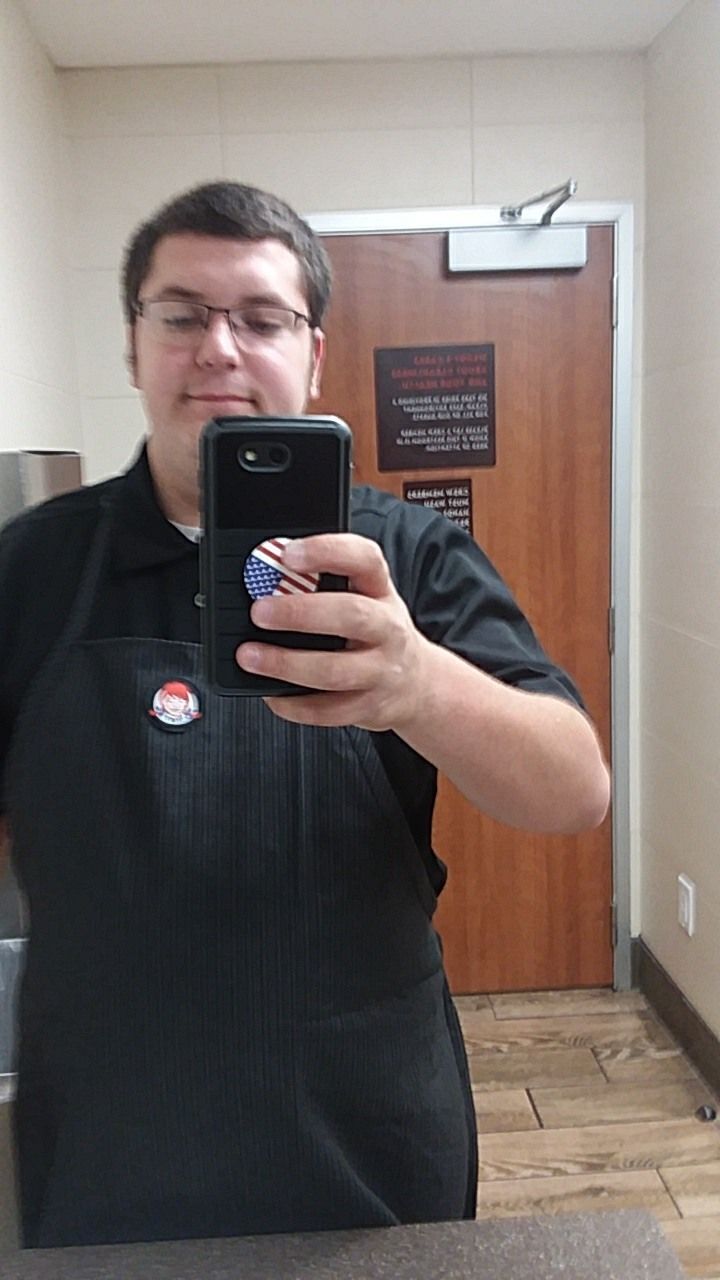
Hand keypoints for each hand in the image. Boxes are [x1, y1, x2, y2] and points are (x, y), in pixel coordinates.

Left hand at [235, 534, 428, 728]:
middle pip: (351, 615)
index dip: (326, 551)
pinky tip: (272, 693)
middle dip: (299, 613)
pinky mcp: (369, 706)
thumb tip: (263, 577)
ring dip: (287, 664)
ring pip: (336, 671)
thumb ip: (322, 584)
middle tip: (259, 612)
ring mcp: (381, 670)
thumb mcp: (363, 596)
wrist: (417, 683)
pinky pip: (328, 711)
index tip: (287, 555)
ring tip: (251, 656)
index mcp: (379, 590)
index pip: (363, 558)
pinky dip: (294, 705)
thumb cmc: (376, 633)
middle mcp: (387, 628)